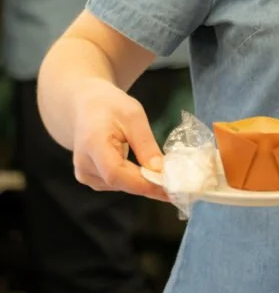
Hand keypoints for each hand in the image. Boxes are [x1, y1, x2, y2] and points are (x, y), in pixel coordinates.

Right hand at [71, 78, 167, 200]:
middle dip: (150, 184)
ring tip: (168, 177)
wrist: (85, 106)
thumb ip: (145, 144)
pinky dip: (135, 180)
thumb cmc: (110, 105)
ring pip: (121, 186)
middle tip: (180, 185)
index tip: (171, 187)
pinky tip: (148, 173)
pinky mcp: (90, 178)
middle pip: (120, 182)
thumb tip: (160, 171)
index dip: (144, 183)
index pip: (116, 173)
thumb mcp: (133, 116)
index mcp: (93, 145)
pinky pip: (117, 183)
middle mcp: (84, 165)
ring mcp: (85, 175)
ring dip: (144, 183)